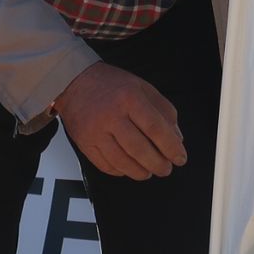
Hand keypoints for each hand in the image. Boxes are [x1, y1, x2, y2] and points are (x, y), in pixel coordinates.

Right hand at [53, 61, 185, 179]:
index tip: (180, 158)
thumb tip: (177, 138)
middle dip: (158, 164)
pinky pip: (105, 165)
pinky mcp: (84, 142)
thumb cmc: (112, 85)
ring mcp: (95, 131)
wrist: (74, 81)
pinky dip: (121, 171)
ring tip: (149, 172)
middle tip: (166, 169)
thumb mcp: (143, 88)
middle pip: (140, 149)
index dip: (171, 147)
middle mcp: (111, 115)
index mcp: (130, 98)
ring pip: (122, 162)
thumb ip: (164, 110)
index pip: (156, 128)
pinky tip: (129, 168)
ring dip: (140, 172)